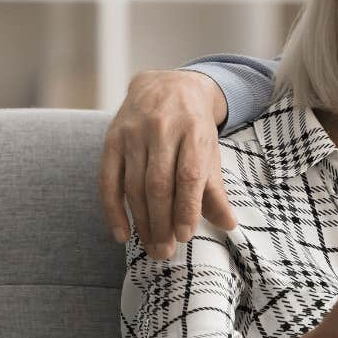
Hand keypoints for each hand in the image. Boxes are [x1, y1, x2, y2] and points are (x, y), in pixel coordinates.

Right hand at [101, 70, 235, 257]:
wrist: (165, 85)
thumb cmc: (192, 126)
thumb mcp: (209, 150)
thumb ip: (215, 189)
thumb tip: (229, 225)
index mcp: (192, 130)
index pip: (188, 174)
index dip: (186, 207)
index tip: (185, 236)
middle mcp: (161, 129)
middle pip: (158, 183)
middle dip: (162, 222)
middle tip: (165, 252)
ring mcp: (133, 134)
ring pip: (134, 185)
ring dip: (141, 221)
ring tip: (151, 247)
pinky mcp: (112, 139)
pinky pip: (108, 180)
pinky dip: (113, 210)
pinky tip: (121, 234)